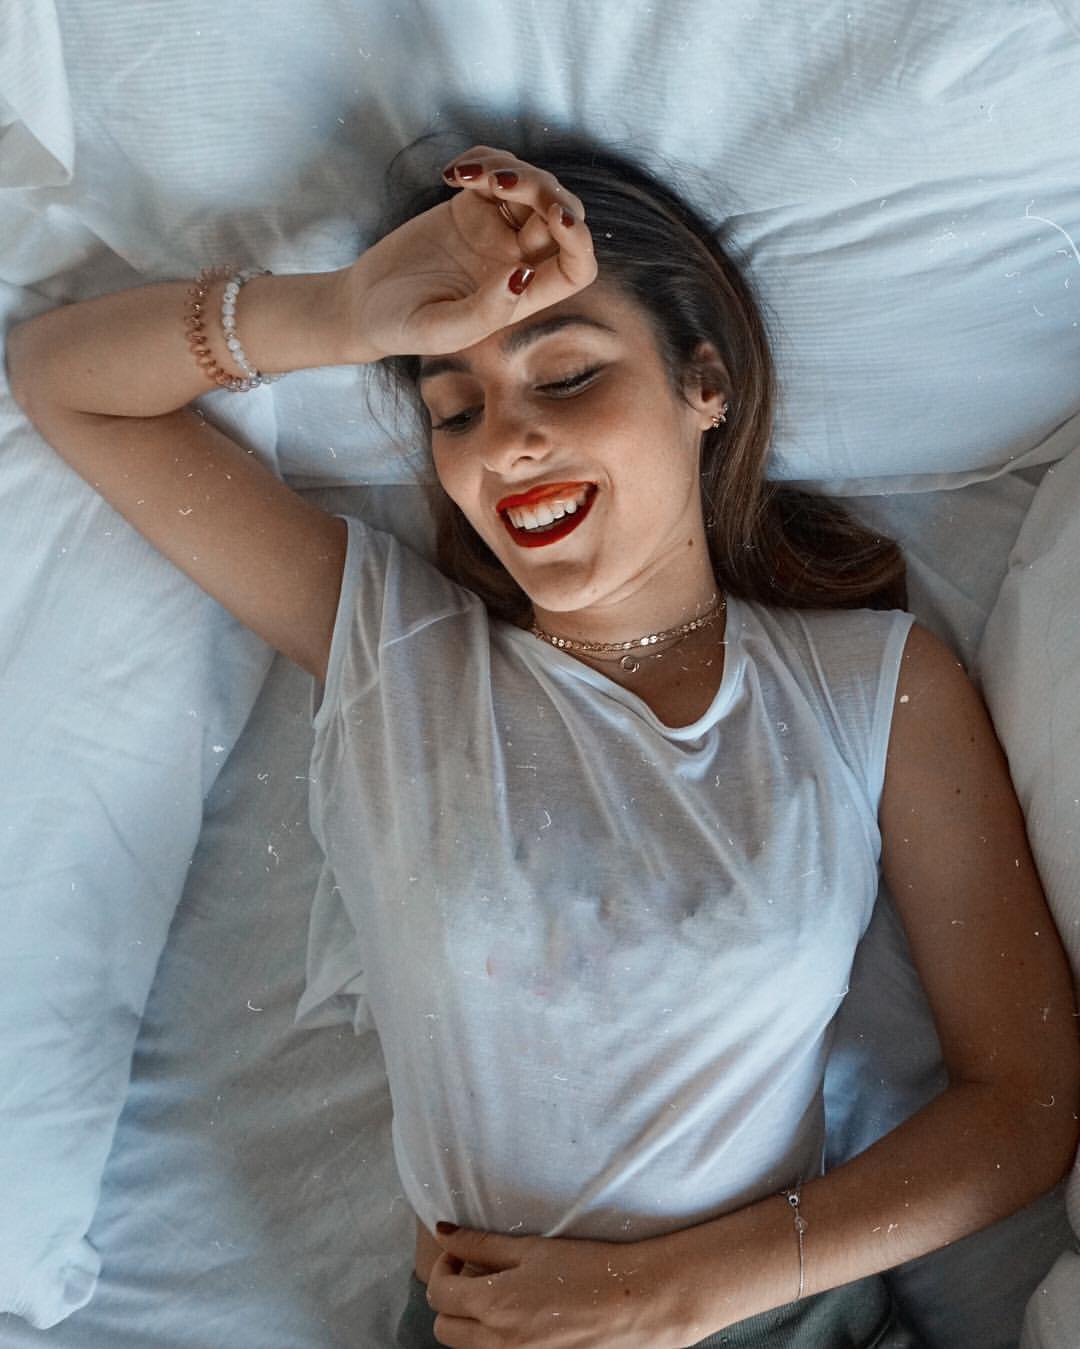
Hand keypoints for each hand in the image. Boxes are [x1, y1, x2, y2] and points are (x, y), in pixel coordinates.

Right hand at [338, 145, 597, 361]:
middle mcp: (519, 261)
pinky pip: (495, 171)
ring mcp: (497, 231)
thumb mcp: (442, 329)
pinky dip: (482, 160)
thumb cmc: (403, 328)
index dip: (579, 241)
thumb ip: (485, 311)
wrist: (364, 304)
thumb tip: (523, 274)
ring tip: (465, 175)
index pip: (576, 267)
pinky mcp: (471, 206)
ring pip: (531, 186)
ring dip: (509, 168)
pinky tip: (451, 173)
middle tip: (498, 182)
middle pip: (560, 215)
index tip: (557, 218)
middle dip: (542, 190)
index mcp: (524, 297)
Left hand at [424, 1224, 689, 1348]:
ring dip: (470, 1321)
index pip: (438, 1294)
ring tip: (500, 1295)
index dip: (443, 1267)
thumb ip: (481, 1244)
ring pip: (466, 1348)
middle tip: (475, 1274)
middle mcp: (498, 1344)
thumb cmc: (588, 1269)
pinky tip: (521, 1316)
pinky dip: (494, 1338)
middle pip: (443, 1329)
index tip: (459, 1254)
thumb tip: (443, 1233)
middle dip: (450, 1298)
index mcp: (495, 1307)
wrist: (637, 1304)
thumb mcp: (532, 1249)